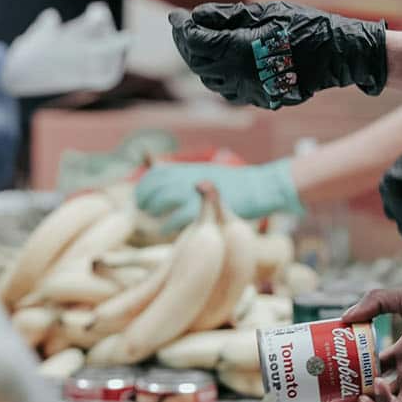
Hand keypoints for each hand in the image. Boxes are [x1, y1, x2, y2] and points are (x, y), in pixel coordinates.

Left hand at [136, 159, 300, 231]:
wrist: (260, 188)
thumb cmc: (236, 187)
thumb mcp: (210, 175)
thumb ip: (189, 179)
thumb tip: (166, 177)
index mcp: (189, 169)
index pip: (154, 174)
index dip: (143, 188)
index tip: (140, 200)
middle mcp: (188, 177)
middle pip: (153, 187)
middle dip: (144, 201)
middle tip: (144, 213)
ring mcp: (196, 192)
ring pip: (161, 200)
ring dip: (153, 213)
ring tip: (154, 224)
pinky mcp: (203, 209)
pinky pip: (176, 219)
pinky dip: (168, 226)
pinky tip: (168, 233)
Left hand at [168, 2, 386, 109]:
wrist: (339, 54)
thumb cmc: (306, 26)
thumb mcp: (265, 12)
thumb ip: (227, 16)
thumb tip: (197, 17)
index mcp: (241, 51)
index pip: (197, 42)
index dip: (182, 28)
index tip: (176, 16)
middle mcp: (242, 77)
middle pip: (198, 63)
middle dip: (186, 44)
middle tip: (182, 27)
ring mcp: (252, 93)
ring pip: (211, 81)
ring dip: (199, 62)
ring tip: (198, 42)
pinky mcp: (262, 100)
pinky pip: (229, 91)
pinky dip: (217, 75)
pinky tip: (219, 62)